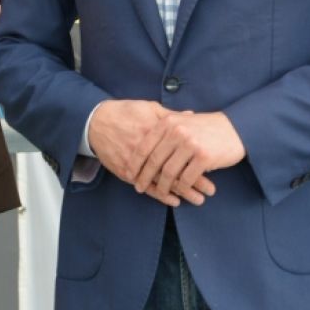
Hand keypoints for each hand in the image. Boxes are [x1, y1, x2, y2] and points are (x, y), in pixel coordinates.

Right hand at [88, 100, 216, 207]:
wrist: (95, 122)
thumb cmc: (124, 112)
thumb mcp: (149, 108)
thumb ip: (170, 115)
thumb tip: (191, 115)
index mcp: (157, 133)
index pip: (182, 151)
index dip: (198, 161)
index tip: (213, 167)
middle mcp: (148, 150)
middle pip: (176, 169)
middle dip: (194, 182)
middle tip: (210, 191)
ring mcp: (137, 163)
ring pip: (163, 181)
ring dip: (181, 192)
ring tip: (197, 200)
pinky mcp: (126, 172)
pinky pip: (146, 186)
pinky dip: (161, 195)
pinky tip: (174, 201)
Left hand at [133, 111, 244, 203]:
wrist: (236, 128)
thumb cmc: (206, 127)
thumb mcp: (182, 121)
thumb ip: (163, 129)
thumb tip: (138, 143)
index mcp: (168, 123)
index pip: (145, 146)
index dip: (135, 163)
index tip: (129, 174)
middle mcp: (177, 132)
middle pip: (154, 161)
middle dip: (144, 177)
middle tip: (138, 188)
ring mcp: (190, 144)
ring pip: (169, 172)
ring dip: (163, 187)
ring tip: (160, 193)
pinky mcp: (203, 157)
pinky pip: (186, 179)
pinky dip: (182, 188)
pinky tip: (180, 193)